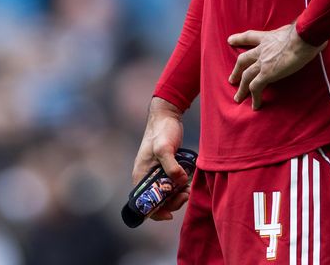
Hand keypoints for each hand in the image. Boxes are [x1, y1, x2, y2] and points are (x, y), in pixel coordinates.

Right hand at [131, 97, 190, 220]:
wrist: (167, 115)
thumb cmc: (162, 130)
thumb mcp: (164, 148)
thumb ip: (171, 166)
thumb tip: (180, 183)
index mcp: (141, 175)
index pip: (144, 203)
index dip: (155, 212)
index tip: (170, 214)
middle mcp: (147, 176)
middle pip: (157, 200)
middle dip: (172, 202)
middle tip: (185, 195)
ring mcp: (157, 172)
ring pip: (167, 193)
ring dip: (178, 195)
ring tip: (188, 188)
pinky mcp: (166, 167)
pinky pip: (172, 184)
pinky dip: (180, 186)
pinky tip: (188, 181)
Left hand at [227, 23, 323, 108]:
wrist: (304, 37)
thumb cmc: (303, 31)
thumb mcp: (292, 29)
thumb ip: (291, 32)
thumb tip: (300, 32)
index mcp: (267, 37)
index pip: (249, 37)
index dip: (239, 39)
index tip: (230, 40)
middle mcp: (262, 49)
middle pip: (243, 60)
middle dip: (236, 70)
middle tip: (232, 79)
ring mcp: (263, 62)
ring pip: (246, 76)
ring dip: (241, 88)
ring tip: (238, 98)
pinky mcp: (267, 73)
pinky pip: (256, 87)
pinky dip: (255, 98)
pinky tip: (255, 106)